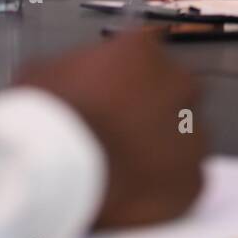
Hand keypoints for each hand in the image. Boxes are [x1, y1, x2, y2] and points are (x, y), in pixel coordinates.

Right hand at [17, 30, 203, 229]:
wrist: (60, 171)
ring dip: (160, 144)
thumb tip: (69, 83)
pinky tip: (135, 188)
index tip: (106, 93)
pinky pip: (183, 177)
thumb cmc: (47, 114)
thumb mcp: (42, 73)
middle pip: (170, 91)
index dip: (123, 75)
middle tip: (117, 127)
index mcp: (141, 50)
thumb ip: (69, 72)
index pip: (142, 53)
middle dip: (149, 106)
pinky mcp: (194, 180)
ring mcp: (191, 133)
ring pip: (181, 135)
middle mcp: (177, 84)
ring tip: (124, 162)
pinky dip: (165, 183)